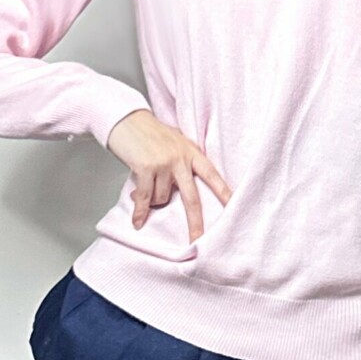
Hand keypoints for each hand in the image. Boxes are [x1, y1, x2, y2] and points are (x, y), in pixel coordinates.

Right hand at [106, 110, 231, 243]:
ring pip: (162, 199)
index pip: (212, 175)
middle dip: (195, 223)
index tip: (234, 207)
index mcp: (191, 152)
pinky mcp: (145, 168)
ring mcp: (163, 163)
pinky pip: (144, 198)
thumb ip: (181, 162)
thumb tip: (172, 192)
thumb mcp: (174, 142)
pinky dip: (140, 211)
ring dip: (152, 200)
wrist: (126, 119)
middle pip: (192, 198)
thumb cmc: (149, 131)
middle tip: (197, 240)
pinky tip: (138, 221)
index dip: (224, 192)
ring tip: (144, 188)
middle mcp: (180, 159)